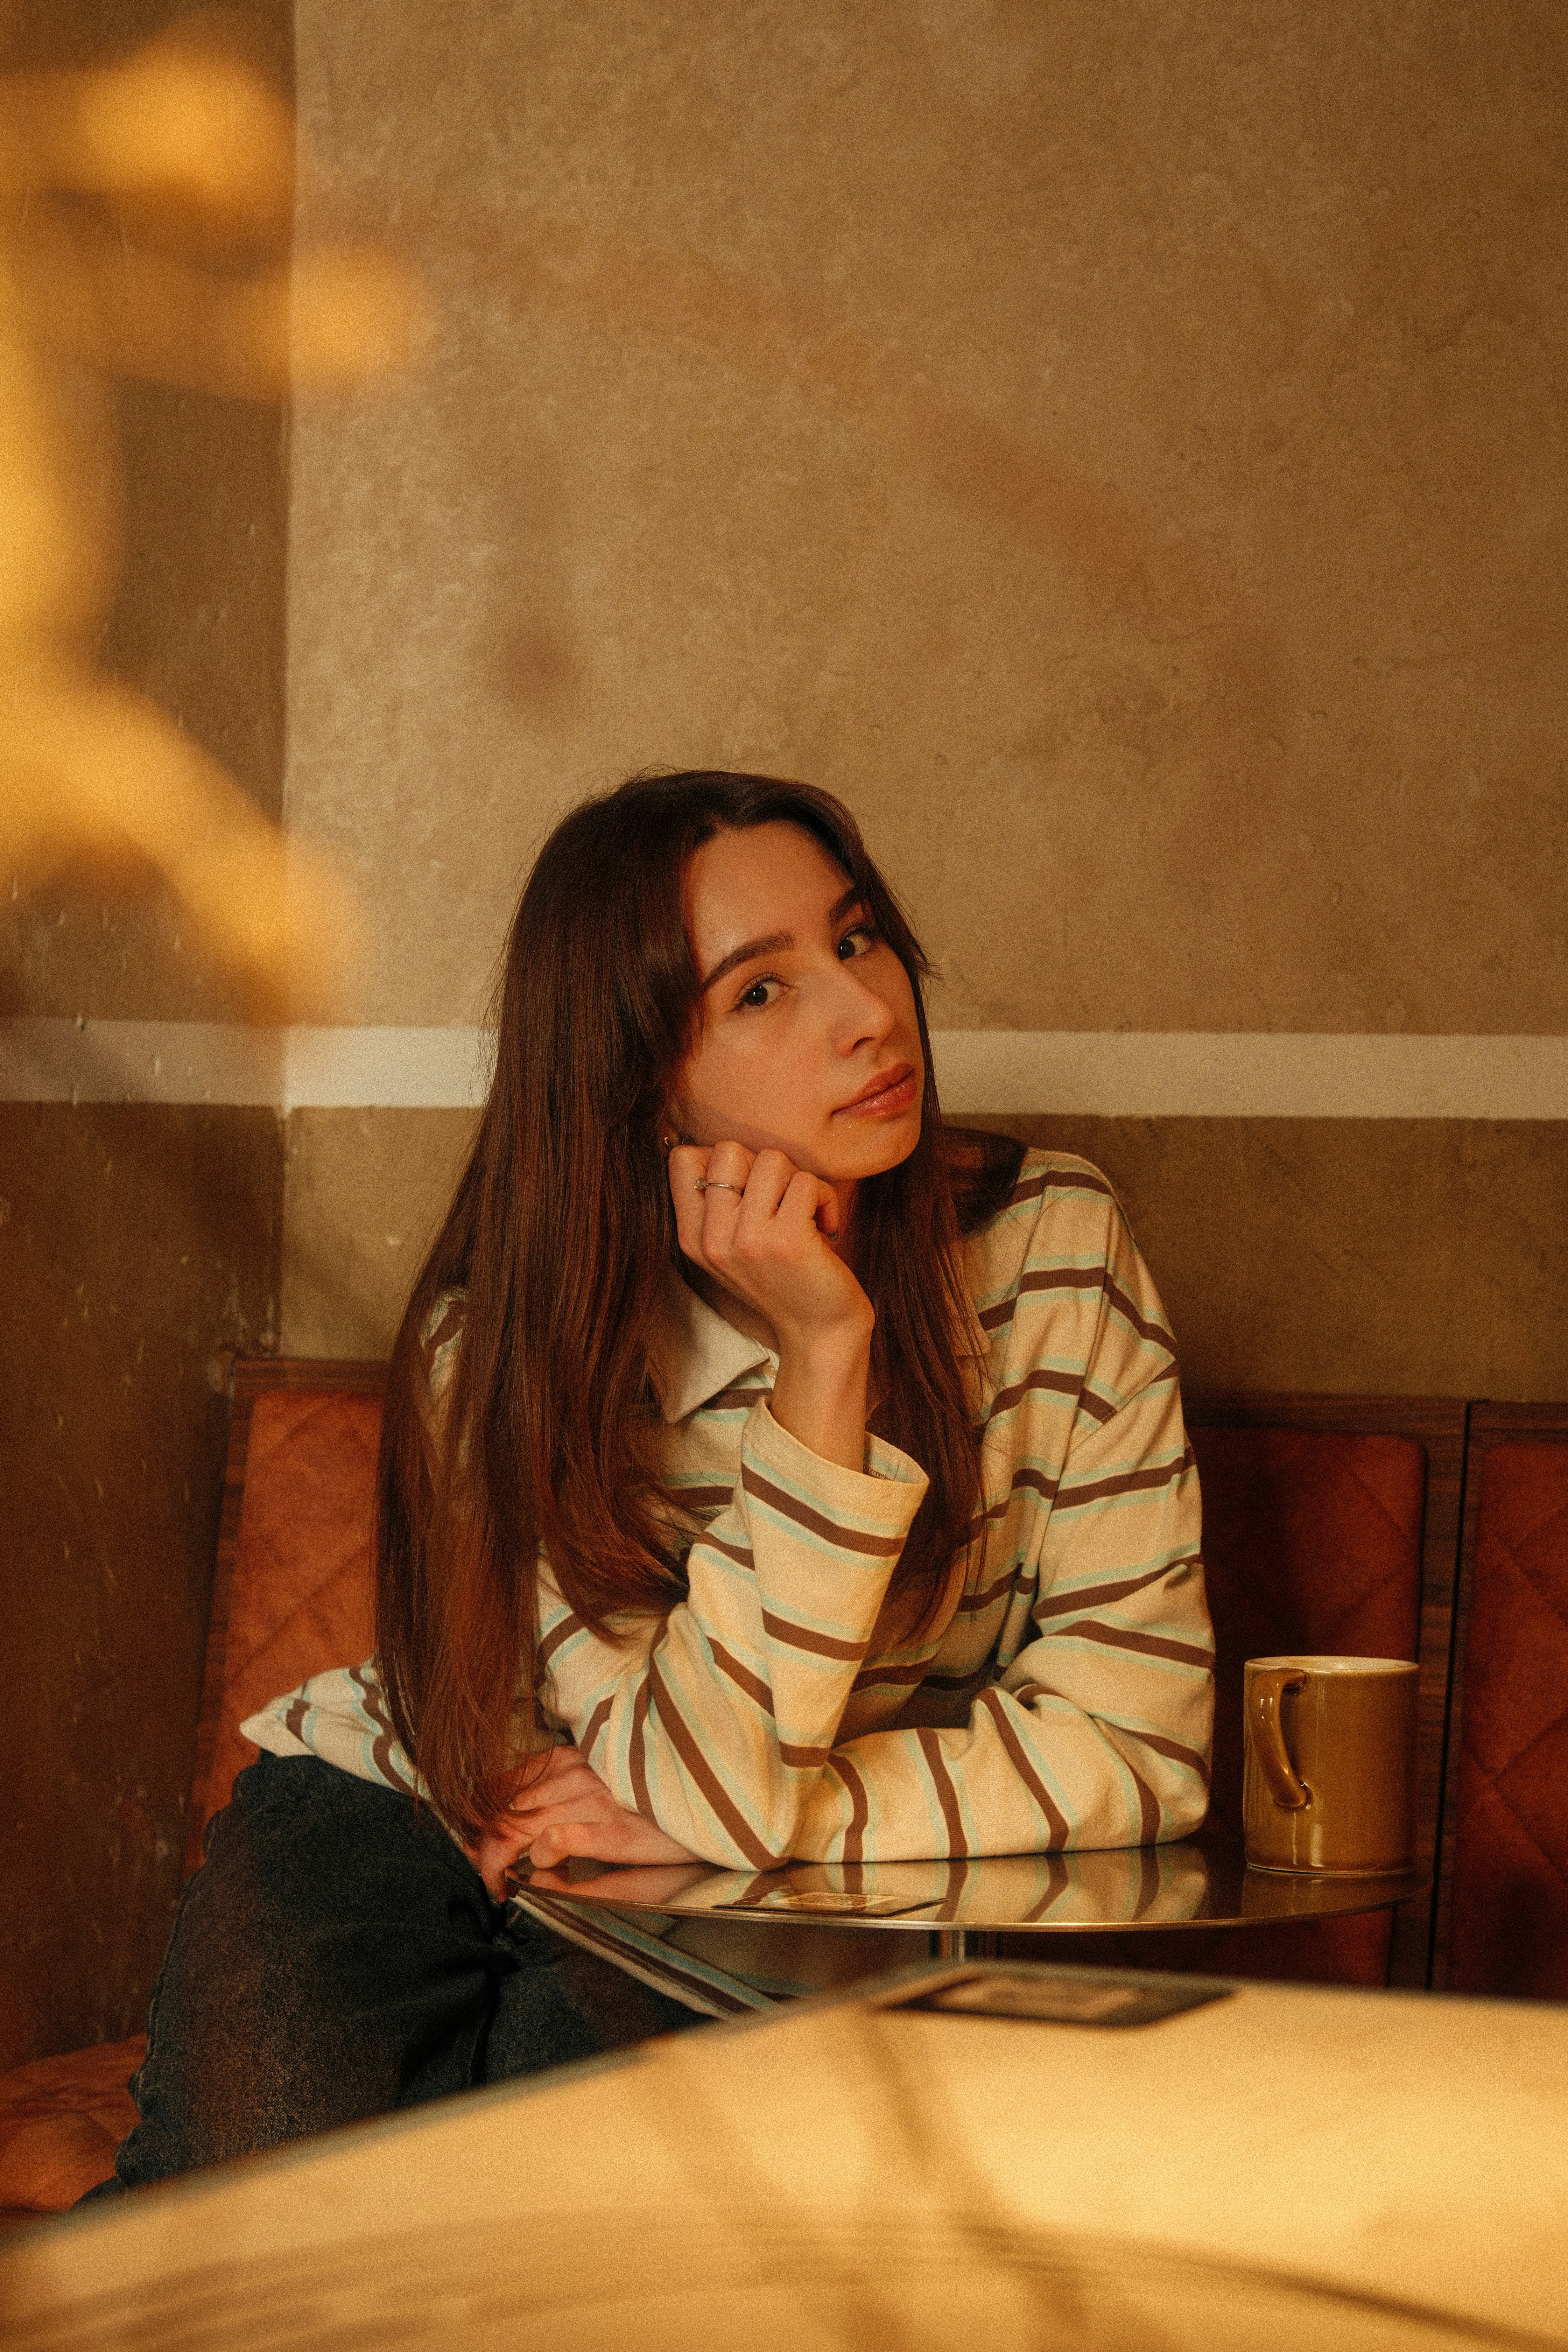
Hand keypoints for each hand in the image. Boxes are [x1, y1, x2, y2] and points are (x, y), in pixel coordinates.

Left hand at [466, 1745, 699, 1901]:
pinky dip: (539, 1860)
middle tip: (484, 1874)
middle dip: (482, 1848)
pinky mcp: (613, 1830)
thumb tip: (519, 1820)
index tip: (474, 1844)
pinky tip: (542, 1875)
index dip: (480, 1819)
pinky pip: (556, 1841)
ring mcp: (594, 1800)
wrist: (707, 1800)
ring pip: (520, 1828)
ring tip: (500, 1884)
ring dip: (500, 1862)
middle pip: (504, 1812)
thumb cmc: (648, 1795)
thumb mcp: (598, 1783)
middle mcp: (576, 1775)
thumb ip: (558, 1793)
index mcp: (568, 1760)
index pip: (504, 1786)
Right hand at [669, 1140, 871, 1352]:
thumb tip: (717, 1147)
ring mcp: (748, 1242)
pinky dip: (825, 1198)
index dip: (725, 1160)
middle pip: (728, 1149)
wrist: (820, 1333)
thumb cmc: (784, 1279)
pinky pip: (808, 1182)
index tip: (750, 1190)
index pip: (684, 1159)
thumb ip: (720, 1203)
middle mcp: (712, 1240)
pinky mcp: (787, 1242)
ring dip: (799, 1180)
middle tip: (783, 1200)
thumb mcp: (734, 1247)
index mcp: (693, 1238)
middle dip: (765, 1165)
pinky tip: (826, 1227)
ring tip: (805, 1213)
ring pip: (773, 1159)